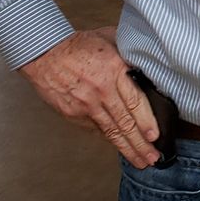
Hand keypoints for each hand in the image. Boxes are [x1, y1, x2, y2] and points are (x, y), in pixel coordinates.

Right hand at [17, 27, 159, 167]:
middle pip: (125, 123)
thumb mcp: (110, 39)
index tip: (155, 136)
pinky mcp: (74, 114)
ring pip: (111, 131)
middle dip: (141, 144)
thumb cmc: (78, 45)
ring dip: (127, 148)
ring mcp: (86, 105)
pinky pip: (96, 129)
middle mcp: (101, 91)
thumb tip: (148, 63)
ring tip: (140, 161)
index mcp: (114, 71)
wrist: (43, 53)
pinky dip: (109, 139)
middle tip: (153, 158)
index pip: (135, 102)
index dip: (146, 122)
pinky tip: (120, 148)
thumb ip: (129, 54)